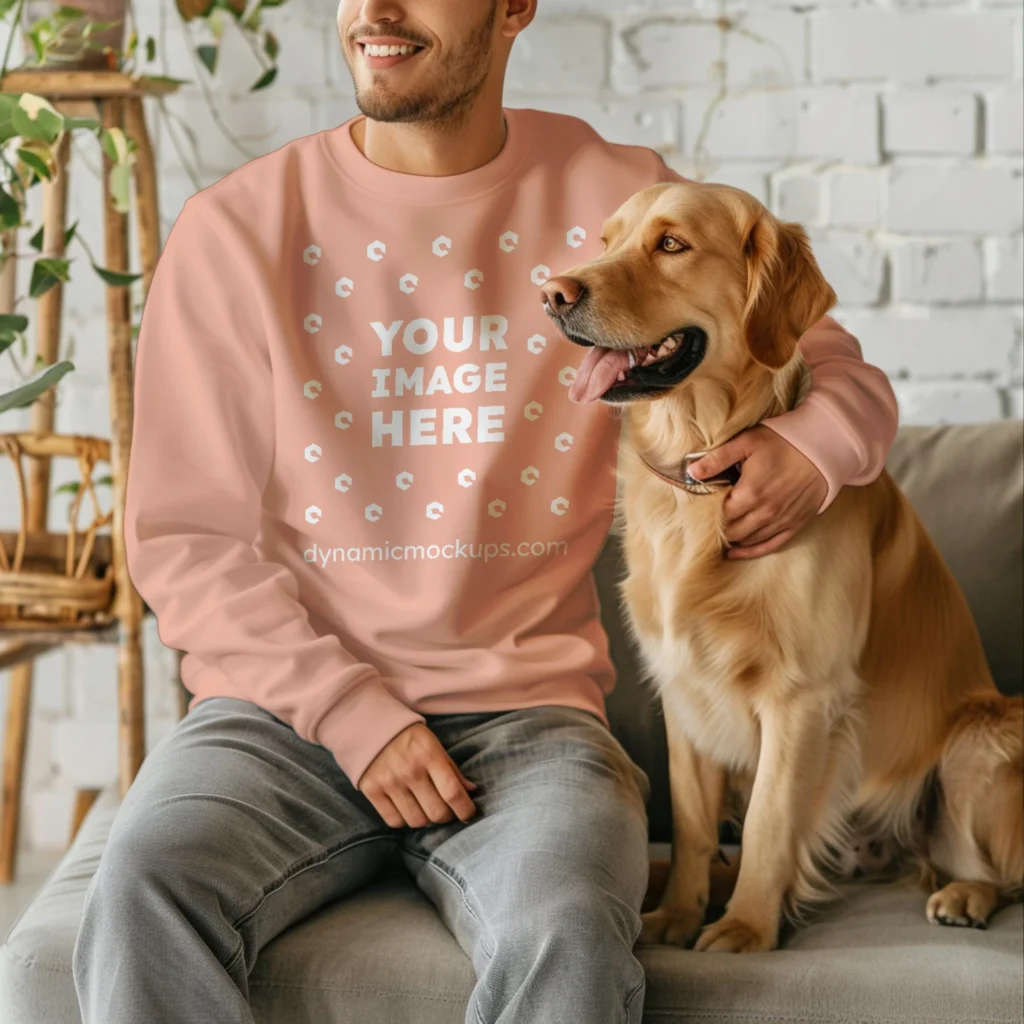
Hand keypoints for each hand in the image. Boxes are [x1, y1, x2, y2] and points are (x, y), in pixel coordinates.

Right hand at [359, 723, 477, 827]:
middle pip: (436, 813)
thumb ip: (451, 768)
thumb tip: (471, 791)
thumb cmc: (408, 737)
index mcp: (429, 755)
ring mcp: (389, 783)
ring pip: (417, 821)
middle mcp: (410, 771)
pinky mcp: (372, 791)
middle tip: (444, 809)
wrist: (368, 726)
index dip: (465, 809)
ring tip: (424, 808)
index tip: (468, 813)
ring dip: (425, 820)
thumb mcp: (433, 744)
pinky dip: (404, 820)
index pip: (452, 792)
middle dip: (445, 816)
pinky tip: (407, 808)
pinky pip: (394, 821)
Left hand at [687, 425, 826, 559]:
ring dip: (732, 539)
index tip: (699, 508)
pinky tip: (736, 551)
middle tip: (706, 522)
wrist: (826, 447)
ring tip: (718, 534)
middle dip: (717, 527)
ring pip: (747, 540)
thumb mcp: (747, 442)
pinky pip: (769, 545)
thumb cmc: (784, 441)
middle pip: (731, 531)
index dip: (706, 513)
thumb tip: (691, 472)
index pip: (718, 514)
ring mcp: (781, 521)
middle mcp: (765, 513)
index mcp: (749, 494)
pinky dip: (751, 551)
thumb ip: (717, 459)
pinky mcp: (795, 524)